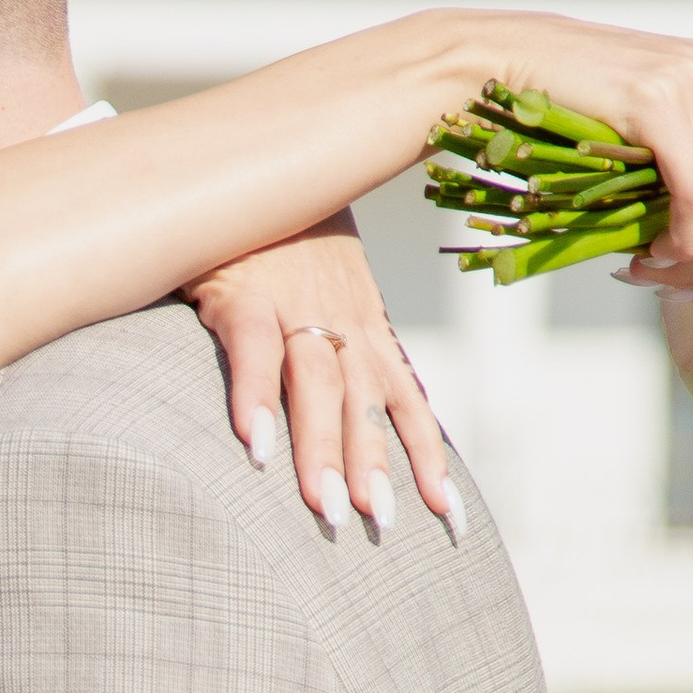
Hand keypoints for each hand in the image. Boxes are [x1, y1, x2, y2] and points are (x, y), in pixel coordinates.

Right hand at [187, 215, 456, 543]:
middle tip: (381, 526)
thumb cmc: (279, 235)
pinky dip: (256, 396)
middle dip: (374, 467)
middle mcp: (341, 321)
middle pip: (364, 404)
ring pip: (317, 385)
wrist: (244, 165)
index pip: (408, 401)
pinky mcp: (243, 291)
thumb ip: (340, 339)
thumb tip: (352, 401)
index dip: (428, 458)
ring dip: (323, 449)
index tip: (449, 517)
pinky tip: (254, 446)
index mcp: (366, 326)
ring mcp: (294, 305)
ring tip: (327, 509)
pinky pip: (253, 350)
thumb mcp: (326, 284)